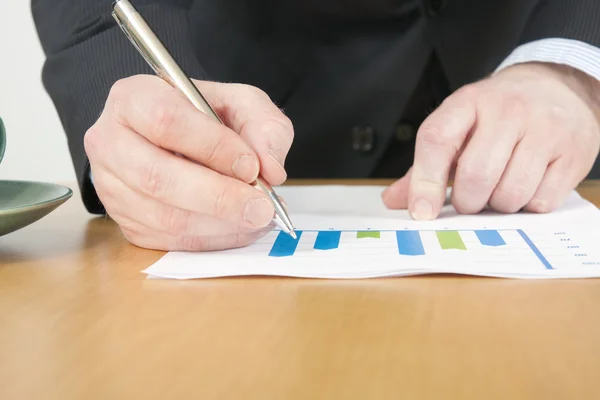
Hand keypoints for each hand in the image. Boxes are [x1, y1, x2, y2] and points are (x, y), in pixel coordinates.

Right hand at [84, 75, 293, 250]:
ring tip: (256, 218)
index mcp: (133, 98)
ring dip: (219, 224)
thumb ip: (264, 126)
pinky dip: (211, 239)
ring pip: (163, 216)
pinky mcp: (125, 221)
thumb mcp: (240, 103)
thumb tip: (270, 170)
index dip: (213, 147)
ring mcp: (111, 187)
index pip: (166, 121)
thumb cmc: (204, 117)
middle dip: (218, 197)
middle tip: (261, 207)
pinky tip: (238, 228)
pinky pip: (167, 240)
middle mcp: (110, 142)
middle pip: (157, 177)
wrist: (174, 139)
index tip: (251, 166)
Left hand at [382, 62, 599, 218]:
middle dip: (467, 202)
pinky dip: (528, 206)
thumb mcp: (459, 125)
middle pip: (476, 175)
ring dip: (498, 206)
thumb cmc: (498, 113)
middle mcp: (508, 111)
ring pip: (510, 194)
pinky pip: (541, 202)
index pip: (437, 139)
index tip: (421, 212)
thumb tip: (394, 200)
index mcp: (468, 101)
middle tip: (470, 200)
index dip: (425, 181)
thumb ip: (425, 165)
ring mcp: (545, 130)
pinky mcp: (573, 154)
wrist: (558, 86)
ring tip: (499, 189)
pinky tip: (527, 187)